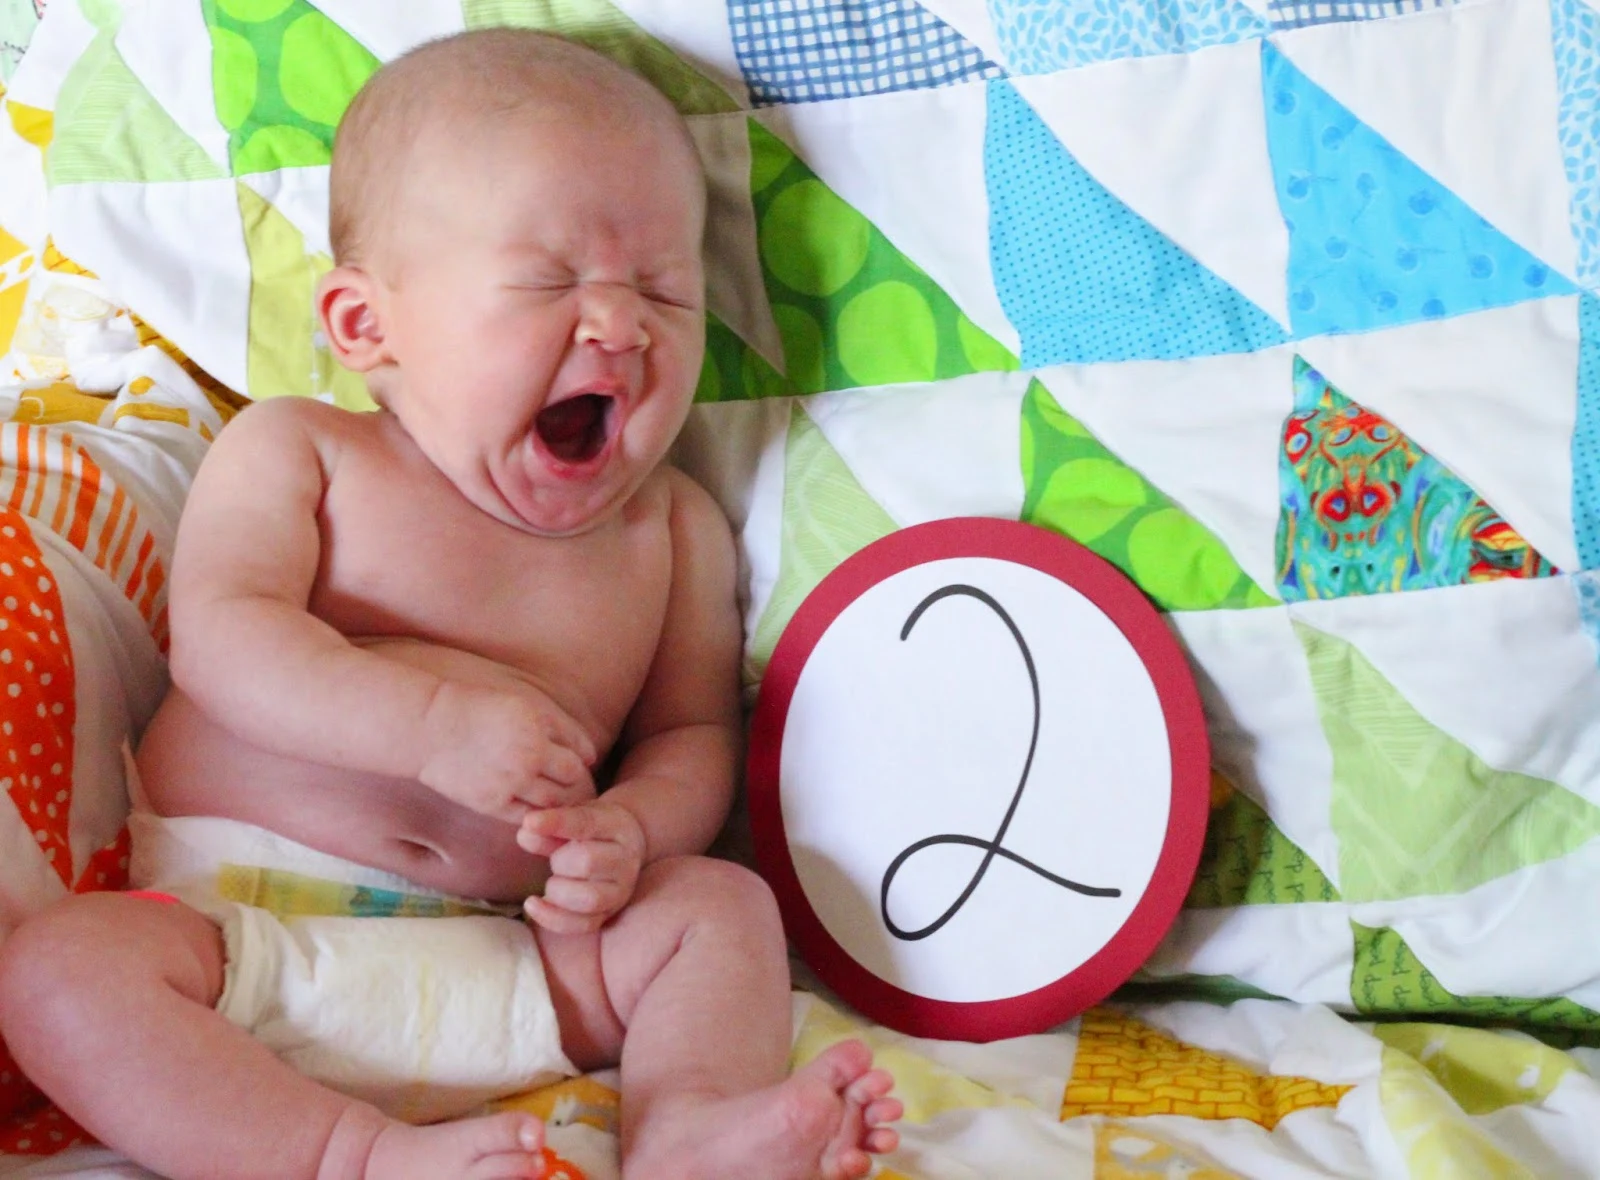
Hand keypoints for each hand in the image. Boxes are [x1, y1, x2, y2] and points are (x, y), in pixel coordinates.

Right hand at [418, 680, 597, 823]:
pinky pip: (528, 817)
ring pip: (556, 803)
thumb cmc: (476, 711)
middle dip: (582, 786)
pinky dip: (538, 817)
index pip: (582, 752)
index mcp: (538, 726)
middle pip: (575, 780)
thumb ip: (556, 727)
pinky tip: (538, 813)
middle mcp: (529, 755)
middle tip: (582, 792)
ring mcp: (511, 782)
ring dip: (564, 805)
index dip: (586, 761)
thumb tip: (589, 756)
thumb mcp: (521, 705)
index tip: (583, 766)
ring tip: (563, 805)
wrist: (429, 728)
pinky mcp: (493, 803)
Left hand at [518, 798, 645, 933]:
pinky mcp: (608, 914)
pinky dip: (553, 918)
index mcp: (616, 827)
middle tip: (555, 860)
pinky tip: (533, 904)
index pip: (585, 823)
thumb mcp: (575, 817)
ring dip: (559, 891)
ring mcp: (620, 891)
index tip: (529, 822)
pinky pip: (583, 925)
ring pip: (589, 898)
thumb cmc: (594, 831)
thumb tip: (525, 834)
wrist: (625, 848)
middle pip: (588, 862)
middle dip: (560, 861)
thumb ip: (550, 826)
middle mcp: (624, 860)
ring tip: (552, 882)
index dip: (556, 822)